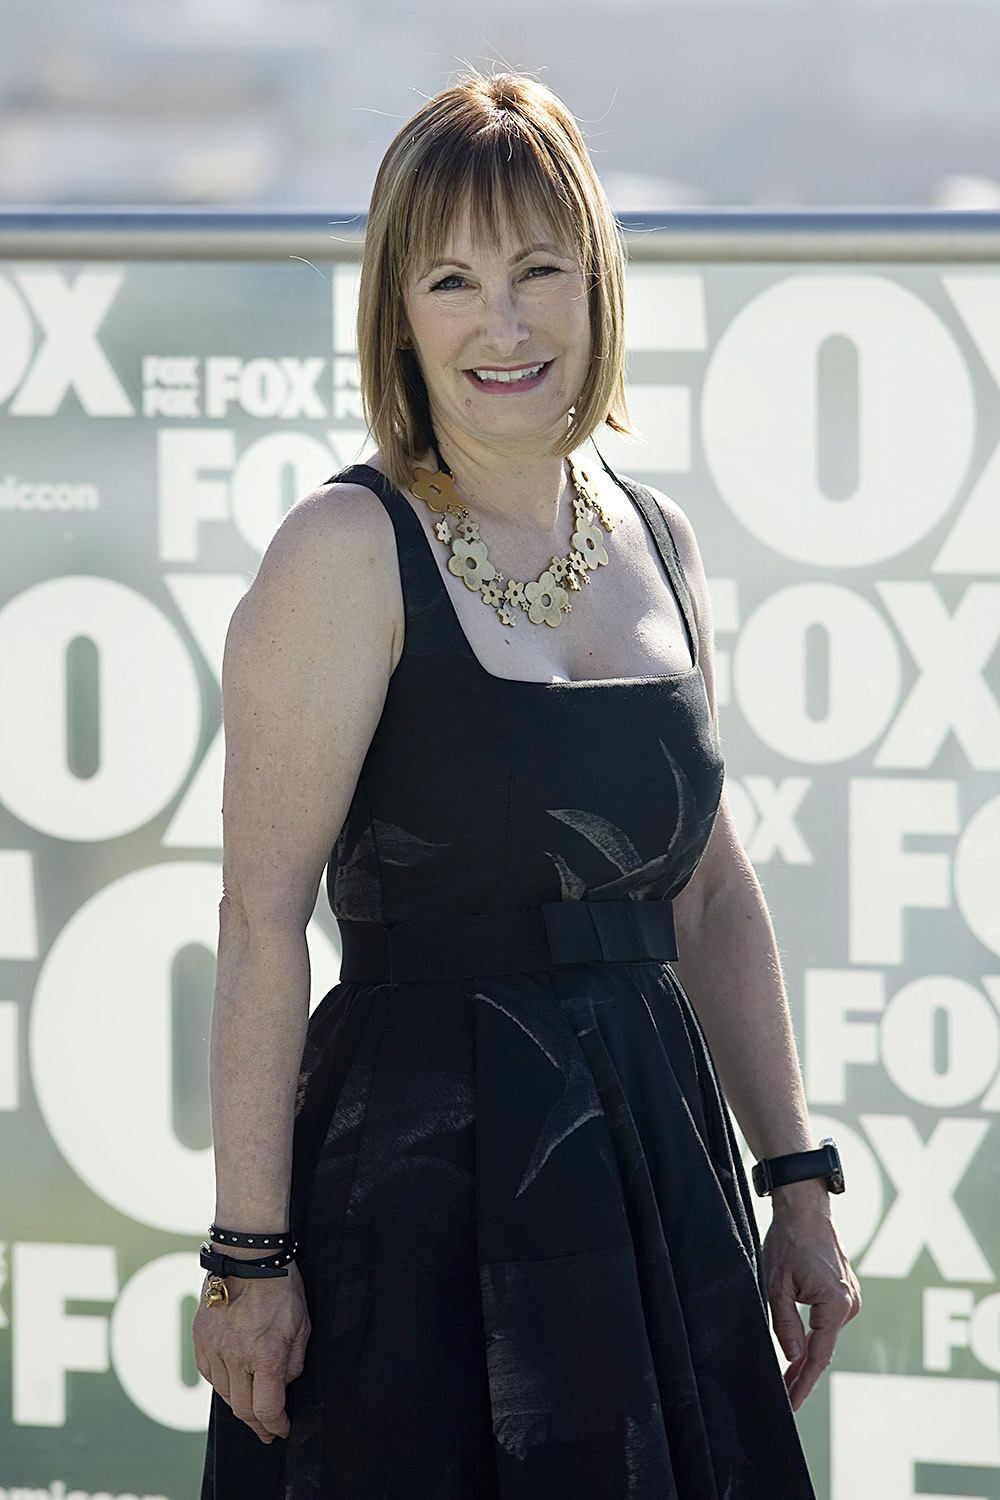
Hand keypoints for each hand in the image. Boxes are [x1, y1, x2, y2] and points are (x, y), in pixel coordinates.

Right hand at [192, 1263, 310, 1442]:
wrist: (249, 1256)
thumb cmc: (281, 1288)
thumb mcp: (302, 1326)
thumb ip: (293, 1364)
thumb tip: (281, 1388)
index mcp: (266, 1353)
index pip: (267, 1408)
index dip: (276, 1425)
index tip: (281, 1430)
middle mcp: (236, 1355)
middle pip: (243, 1409)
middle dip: (258, 1424)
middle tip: (267, 1429)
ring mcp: (214, 1348)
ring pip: (225, 1394)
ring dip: (241, 1403)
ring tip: (253, 1402)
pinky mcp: (200, 1339)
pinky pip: (210, 1375)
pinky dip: (224, 1383)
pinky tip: (235, 1379)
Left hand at [762, 1182, 860, 1410]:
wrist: (806, 1208)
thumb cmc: (789, 1241)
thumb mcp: (776, 1285)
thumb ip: (785, 1324)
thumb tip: (792, 1357)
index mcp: (836, 1303)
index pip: (818, 1355)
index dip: (803, 1382)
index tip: (791, 1404)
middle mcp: (850, 1304)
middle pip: (824, 1348)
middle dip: (804, 1373)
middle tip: (785, 1397)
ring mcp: (851, 1297)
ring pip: (825, 1335)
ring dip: (808, 1354)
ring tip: (788, 1378)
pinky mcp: (846, 1292)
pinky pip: (828, 1322)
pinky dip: (814, 1336)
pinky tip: (799, 1350)